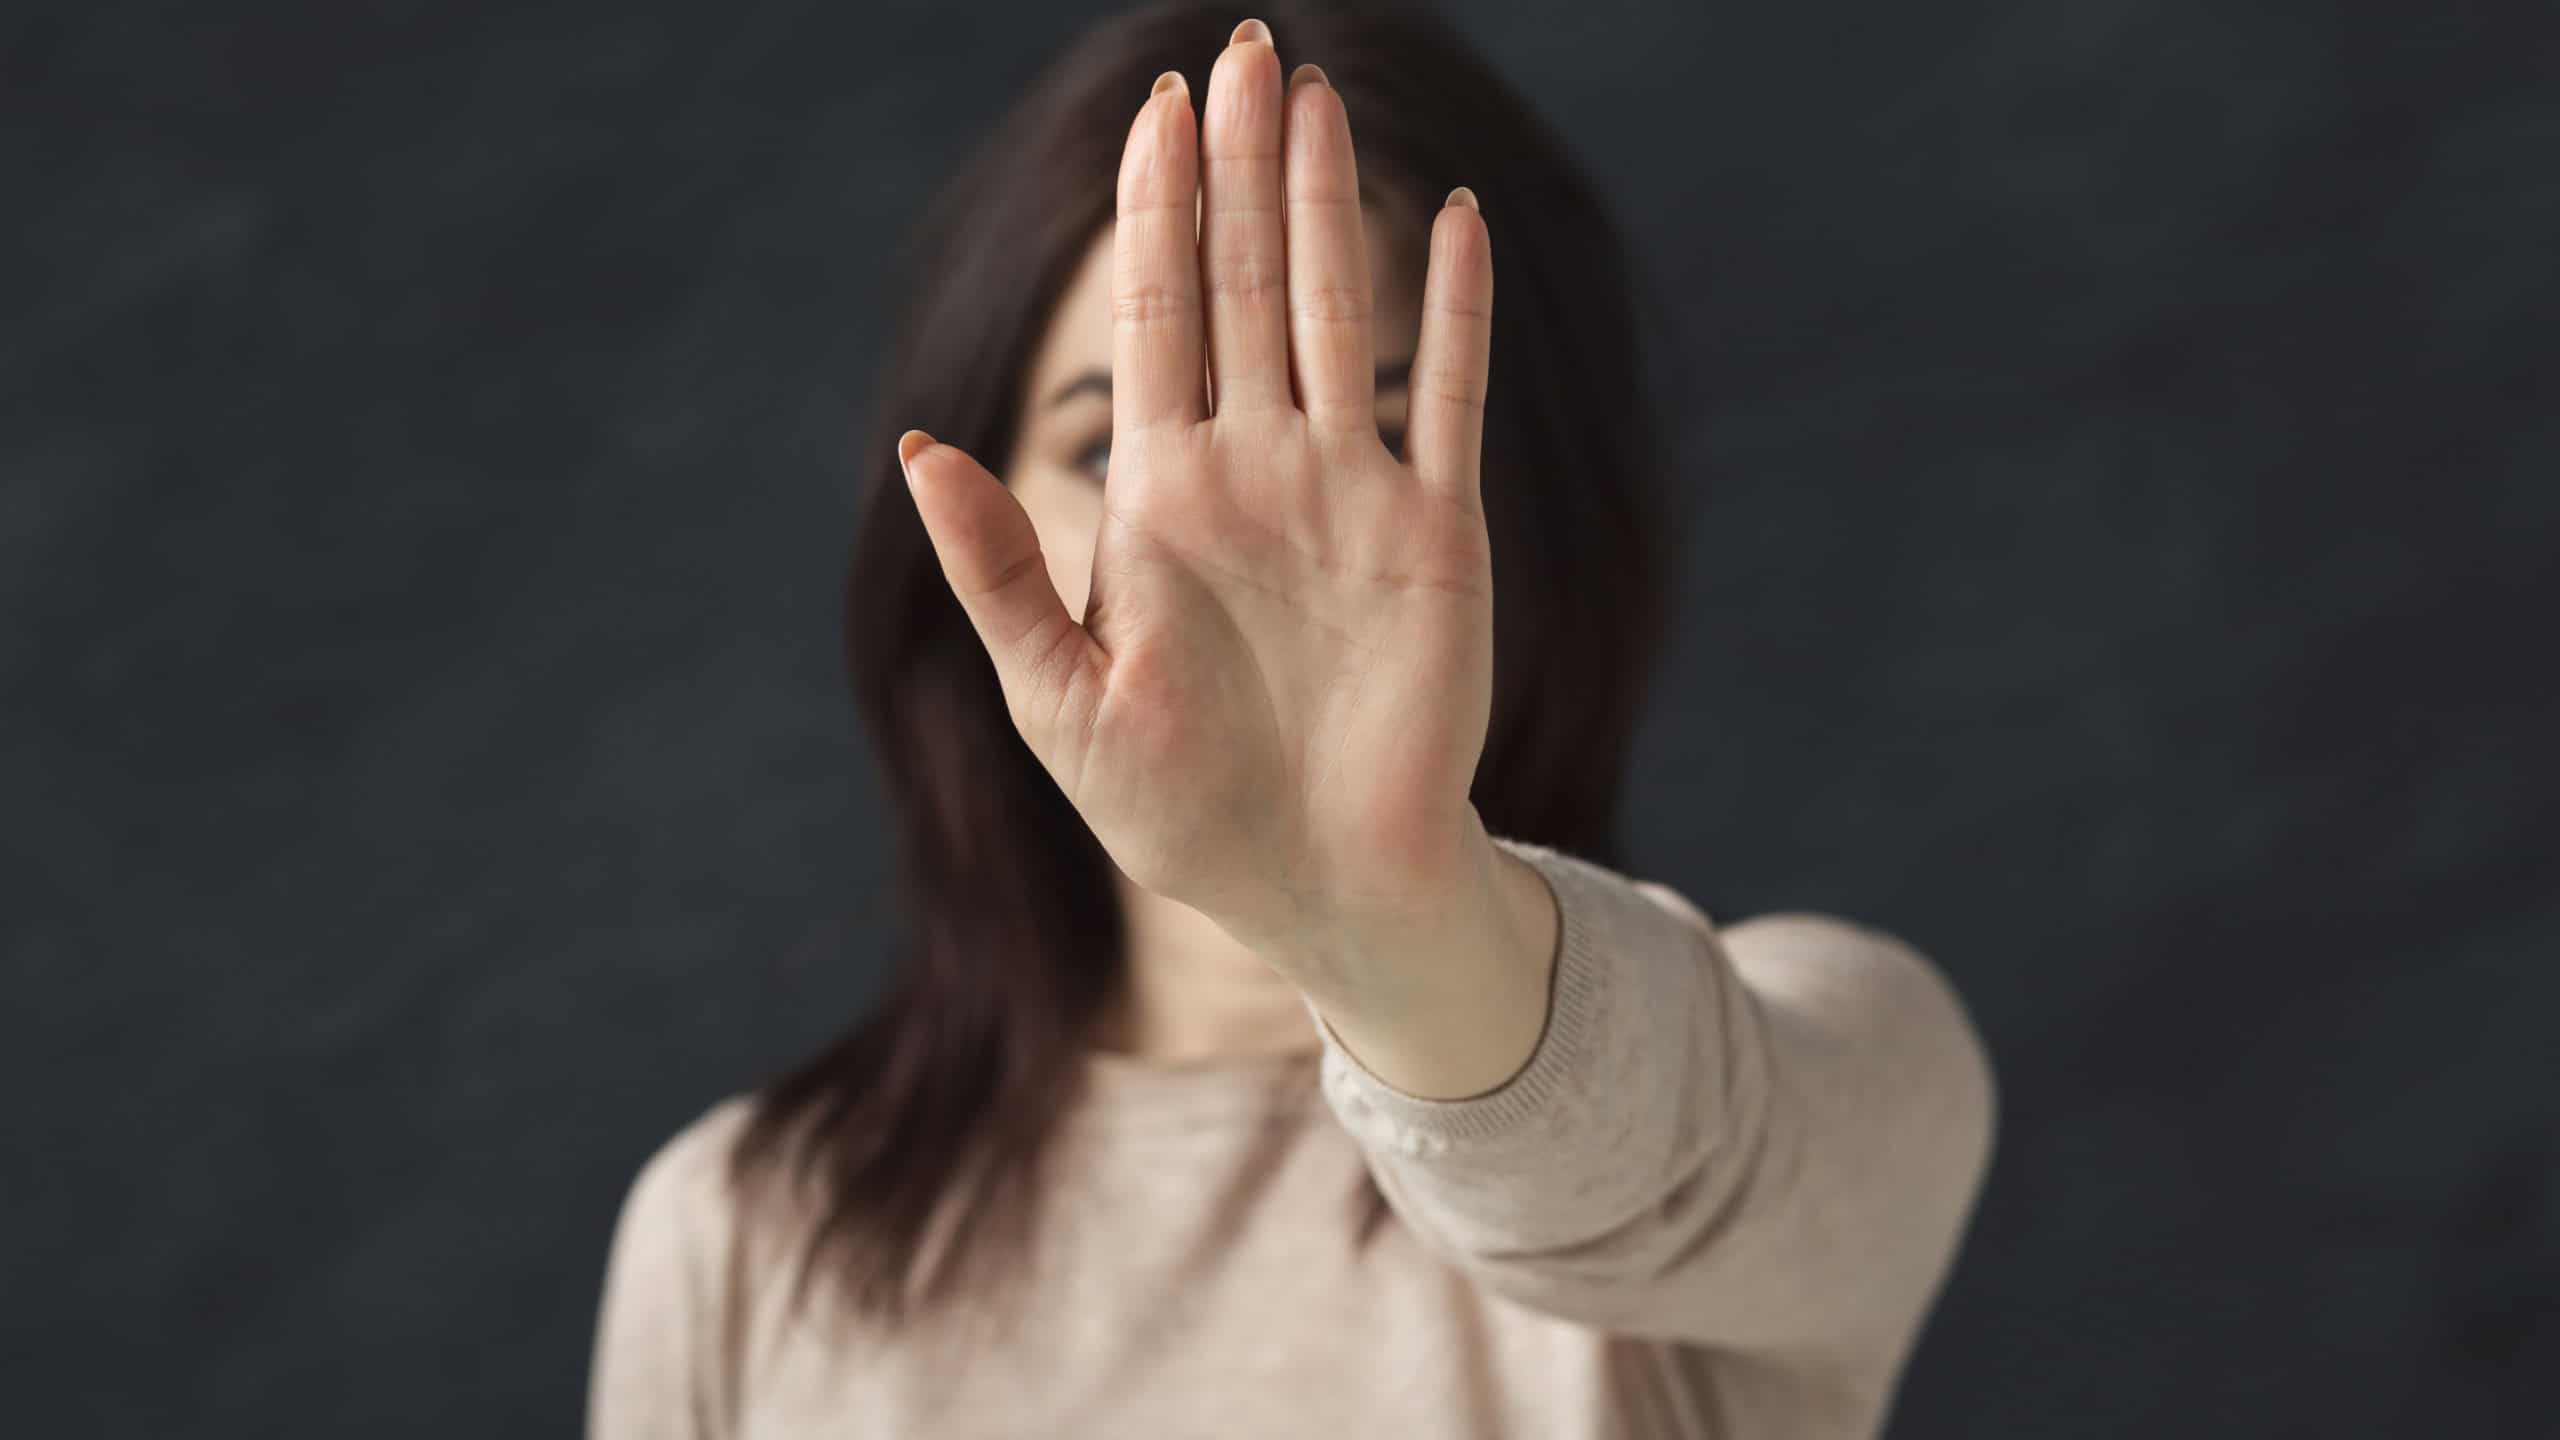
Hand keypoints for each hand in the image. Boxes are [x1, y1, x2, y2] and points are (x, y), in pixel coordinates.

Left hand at [900, 20, 1496, 976]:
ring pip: (1335, 314)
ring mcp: (1350, 492)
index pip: (1156, 317)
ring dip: (1327, 206)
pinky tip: (1444, 223)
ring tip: (1317, 97)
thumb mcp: (1060, 699)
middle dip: (1242, 167)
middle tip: (1246, 50)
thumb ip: (1001, 573)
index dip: (1157, 210)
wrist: (1318, 887)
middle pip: (1243, 284)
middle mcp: (1256, 469)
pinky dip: (1449, 315)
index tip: (1160, 110)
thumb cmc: (1180, 811)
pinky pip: (1443, 400)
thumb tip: (923, 450)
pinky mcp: (1434, 533)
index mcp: (1164, 496)